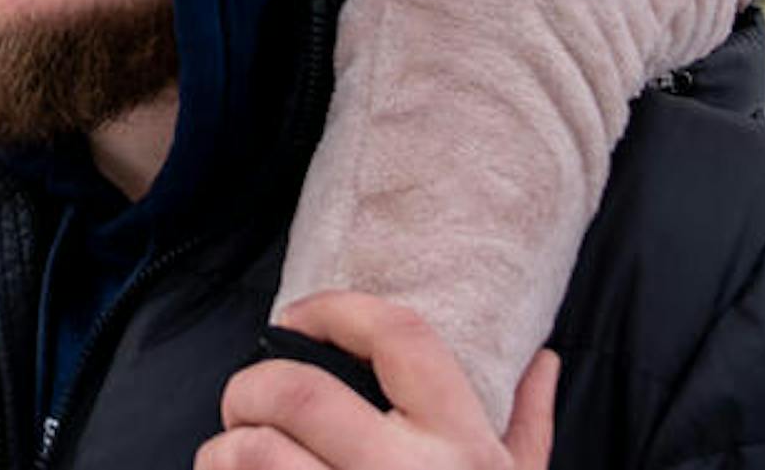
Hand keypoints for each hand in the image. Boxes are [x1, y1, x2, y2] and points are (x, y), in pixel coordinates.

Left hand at [200, 295, 556, 469]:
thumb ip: (528, 428)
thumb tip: (541, 361)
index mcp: (463, 450)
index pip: (399, 338)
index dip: (337, 309)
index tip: (302, 317)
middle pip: (296, 392)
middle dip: (251, 385)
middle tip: (247, 400)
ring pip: (251, 454)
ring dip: (223, 449)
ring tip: (231, 456)